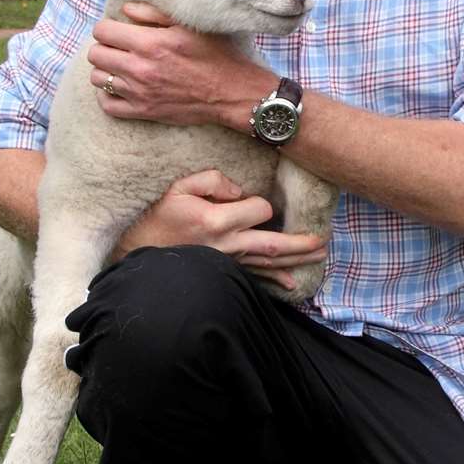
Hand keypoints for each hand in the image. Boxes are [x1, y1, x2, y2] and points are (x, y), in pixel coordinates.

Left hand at [87, 3, 272, 128]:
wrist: (232, 92)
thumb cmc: (216, 54)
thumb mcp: (188, 26)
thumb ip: (153, 14)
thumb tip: (125, 10)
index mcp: (149, 43)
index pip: (102, 31)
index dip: (107, 28)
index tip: (118, 30)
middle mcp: (139, 68)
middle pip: (95, 54)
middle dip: (104, 47)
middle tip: (119, 48)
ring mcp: (139, 92)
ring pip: (97, 79)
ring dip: (106, 70)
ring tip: (121, 66)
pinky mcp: (144, 111)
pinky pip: (107, 106)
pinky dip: (107, 96)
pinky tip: (120, 87)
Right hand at [115, 169, 326, 290]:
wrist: (140, 253)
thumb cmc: (159, 218)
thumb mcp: (179, 187)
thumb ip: (212, 180)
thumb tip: (238, 190)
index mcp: (217, 221)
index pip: (259, 210)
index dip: (262, 203)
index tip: (251, 200)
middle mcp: (228, 245)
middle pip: (274, 243)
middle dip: (300, 243)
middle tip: (323, 241)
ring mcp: (228, 262)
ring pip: (269, 262)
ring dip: (296, 259)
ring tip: (319, 255)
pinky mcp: (224, 272)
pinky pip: (254, 277)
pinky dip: (274, 280)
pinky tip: (292, 284)